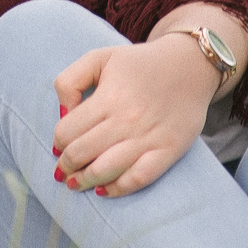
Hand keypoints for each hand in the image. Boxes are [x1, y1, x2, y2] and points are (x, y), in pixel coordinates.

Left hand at [49, 35, 222, 198]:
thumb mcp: (100, 57)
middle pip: (82, 154)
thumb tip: (63, 113)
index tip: (59, 146)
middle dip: (66, 166)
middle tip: (62, 169)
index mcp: (108, 97)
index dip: (57, 142)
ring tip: (76, 183)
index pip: (67, 131)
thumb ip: (71, 81)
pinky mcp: (168, 151)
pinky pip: (139, 179)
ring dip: (84, 181)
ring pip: (106, 171)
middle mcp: (126, 120)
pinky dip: (118, 189)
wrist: (190, 65)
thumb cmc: (140, 63)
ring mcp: (148, 138)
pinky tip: (105, 190)